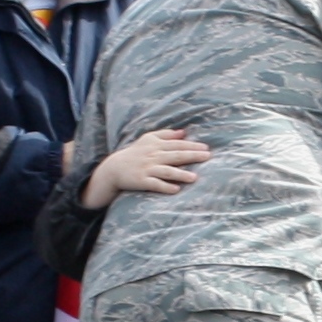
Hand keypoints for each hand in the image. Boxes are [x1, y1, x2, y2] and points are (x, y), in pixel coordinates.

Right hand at [87, 126, 209, 206]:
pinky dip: (165, 187)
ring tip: (194, 178)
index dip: (192, 146)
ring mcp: (147, 169)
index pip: (177, 144)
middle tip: (207, 157)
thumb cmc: (135, 153)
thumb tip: (184, 132)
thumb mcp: (148, 139)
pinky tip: (176, 189)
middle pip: (175, 156)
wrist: (114, 168)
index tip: (206, 148)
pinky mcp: (141, 181)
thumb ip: (166, 134)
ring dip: (180, 174)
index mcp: (156, 145)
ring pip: (166, 171)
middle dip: (192, 156)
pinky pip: (155, 184)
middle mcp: (153, 156)